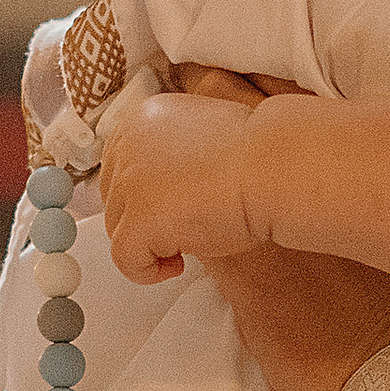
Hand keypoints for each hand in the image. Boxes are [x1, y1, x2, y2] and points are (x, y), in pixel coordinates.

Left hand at [99, 88, 270, 283]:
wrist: (275, 165)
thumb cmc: (255, 156)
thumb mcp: (199, 138)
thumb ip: (169, 153)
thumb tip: (159, 188)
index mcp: (140, 119)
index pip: (119, 169)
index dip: (145, 197)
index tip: (175, 209)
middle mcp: (126, 145)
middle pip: (115, 200)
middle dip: (146, 221)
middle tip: (187, 227)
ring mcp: (129, 181)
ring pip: (117, 230)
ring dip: (151, 244)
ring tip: (191, 242)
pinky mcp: (139, 218)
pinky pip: (125, 259)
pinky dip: (147, 271)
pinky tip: (178, 266)